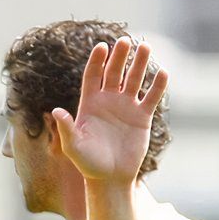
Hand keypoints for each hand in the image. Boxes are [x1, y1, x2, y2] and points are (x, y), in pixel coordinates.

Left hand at [51, 37, 167, 183]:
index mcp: (90, 103)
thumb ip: (66, 128)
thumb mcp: (73, 146)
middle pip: (114, 71)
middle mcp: (108, 100)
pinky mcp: (142, 118)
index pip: (93, 74)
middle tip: (126, 41)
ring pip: (134, 79)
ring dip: (140, 63)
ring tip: (146, 47)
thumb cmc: (88, 164)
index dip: (97, 60)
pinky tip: (162, 72)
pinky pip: (151, 97)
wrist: (110, 179)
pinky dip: (157, 85)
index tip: (102, 46)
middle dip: (120, 56)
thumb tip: (55, 111)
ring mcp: (126, 107)